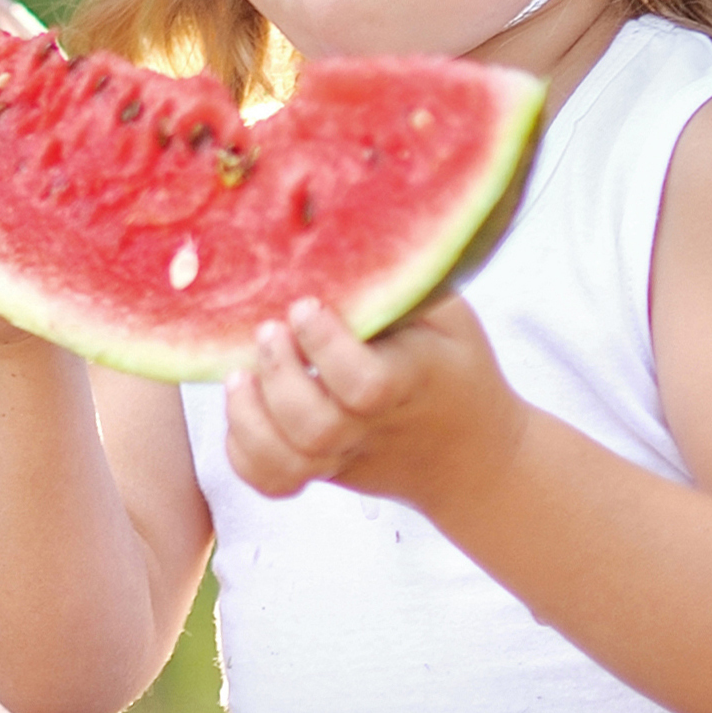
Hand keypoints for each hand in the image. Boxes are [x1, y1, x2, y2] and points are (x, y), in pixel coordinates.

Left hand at [221, 296, 525, 508]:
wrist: (471, 455)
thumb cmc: (452, 365)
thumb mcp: (449, 317)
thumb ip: (404, 286)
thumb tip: (344, 232)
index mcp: (413, 381)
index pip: (365, 384)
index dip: (327, 348)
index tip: (305, 306)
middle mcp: (374, 426)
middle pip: (316, 428)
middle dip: (279, 377)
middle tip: (268, 332)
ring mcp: (344, 455)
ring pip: (288, 463)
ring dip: (251, 418)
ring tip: (239, 375)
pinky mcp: (321, 471)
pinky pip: (272, 480)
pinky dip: (243, 450)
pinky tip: (244, 404)